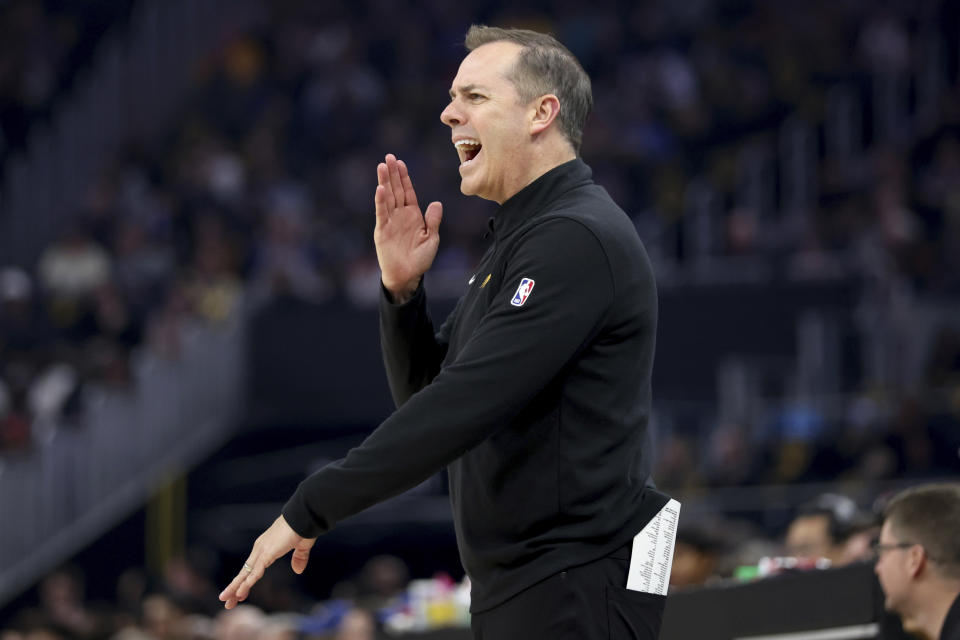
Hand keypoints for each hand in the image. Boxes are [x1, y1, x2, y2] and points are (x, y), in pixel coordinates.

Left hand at [218, 516, 315, 608]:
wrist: (304, 515)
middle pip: (244, 572)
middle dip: (234, 587)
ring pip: (245, 574)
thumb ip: (299, 558)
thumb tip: (298, 571)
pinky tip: (240, 593)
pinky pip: (255, 572)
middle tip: (226, 602)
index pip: (251, 568)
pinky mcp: (267, 553)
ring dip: (235, 588)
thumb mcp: (302, 546)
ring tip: (226, 601)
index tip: (239, 594)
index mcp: (266, 546)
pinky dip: (247, 583)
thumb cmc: (304, 526)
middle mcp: (260, 549)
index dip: (245, 581)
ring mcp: (262, 551)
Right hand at [374, 154, 442, 301]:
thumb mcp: (431, 238)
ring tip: (381, 166)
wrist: (407, 275)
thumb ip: (433, 220)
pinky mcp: (382, 230)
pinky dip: (381, 201)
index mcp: (413, 214)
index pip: (408, 191)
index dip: (404, 177)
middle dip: (392, 173)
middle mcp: (400, 215)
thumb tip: (436, 202)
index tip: (400, 162)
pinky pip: (382, 213)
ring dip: (384, 182)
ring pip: (387, 197)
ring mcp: (390, 221)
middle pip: (396, 190)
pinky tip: (380, 189)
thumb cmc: (420, 259)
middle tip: (388, 157)